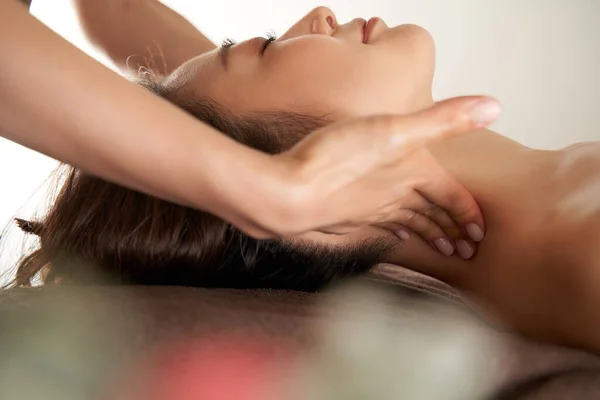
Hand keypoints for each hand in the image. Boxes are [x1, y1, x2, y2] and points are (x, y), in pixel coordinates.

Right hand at [247, 96, 497, 255]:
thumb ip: (442, 119)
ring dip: (426, 235)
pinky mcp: (347, 216)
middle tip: (466, 251)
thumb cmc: (339, 160)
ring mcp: (370, 210)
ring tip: (439, 249)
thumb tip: (494, 107)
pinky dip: (392, 231)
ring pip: (406, 223)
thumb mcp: (395, 129)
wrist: (292, 193)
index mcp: (413, 177)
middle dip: (451, 233)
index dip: (468, 214)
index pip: (451, 199)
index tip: (480, 233)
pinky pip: (378, 225)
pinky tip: (392, 232)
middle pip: (431, 217)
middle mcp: (395, 198)